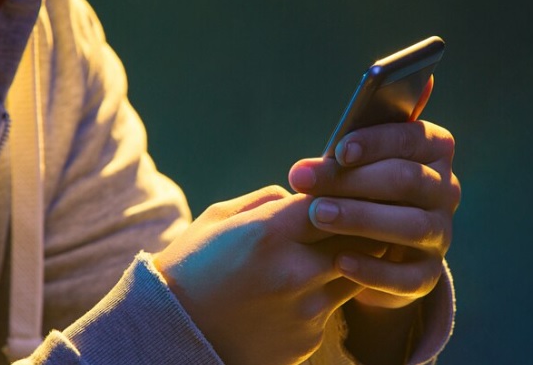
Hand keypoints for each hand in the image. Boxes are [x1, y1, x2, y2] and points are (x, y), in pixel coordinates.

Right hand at [153, 186, 386, 364]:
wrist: (173, 335)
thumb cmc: (190, 267)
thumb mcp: (218, 218)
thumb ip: (267, 201)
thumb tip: (302, 197)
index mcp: (270, 233)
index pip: (334, 201)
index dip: (337, 194)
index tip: (332, 194)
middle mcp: (296, 272)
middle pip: (359, 237)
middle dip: (355, 225)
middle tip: (344, 220)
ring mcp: (307, 310)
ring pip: (357, 273)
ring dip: (346, 260)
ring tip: (318, 255)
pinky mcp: (308, 338)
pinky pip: (333, 307)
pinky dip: (321, 296)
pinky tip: (291, 295)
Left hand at [288, 120, 459, 309]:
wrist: (372, 244)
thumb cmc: (357, 189)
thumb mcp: (350, 170)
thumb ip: (334, 166)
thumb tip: (303, 173)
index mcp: (431, 151)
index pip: (411, 138)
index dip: (375, 143)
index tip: (340, 152)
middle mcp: (444, 190)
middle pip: (407, 180)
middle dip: (354, 181)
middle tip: (306, 183)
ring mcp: (440, 233)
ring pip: (412, 225)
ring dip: (361, 219)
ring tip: (318, 215)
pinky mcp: (430, 273)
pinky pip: (409, 277)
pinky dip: (374, 270)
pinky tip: (340, 261)